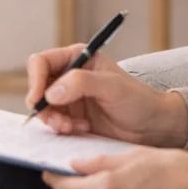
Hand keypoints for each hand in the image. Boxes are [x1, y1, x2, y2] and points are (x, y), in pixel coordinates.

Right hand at [26, 43, 187, 146]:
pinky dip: (61, 129)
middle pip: (37, 87)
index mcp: (77, 59)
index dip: (35, 79)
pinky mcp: (71, 118)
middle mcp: (68, 76)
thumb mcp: (112, 87)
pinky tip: (81, 129)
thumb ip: (81, 83)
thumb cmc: (138, 101)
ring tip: (72, 128)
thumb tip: (50, 93)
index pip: (41, 62)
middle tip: (60, 123)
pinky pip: (52, 123)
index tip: (39, 99)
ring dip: (53, 121)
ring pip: (43, 108)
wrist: (153, 128)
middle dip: (44, 106)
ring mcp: (68, 99)